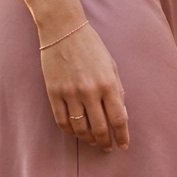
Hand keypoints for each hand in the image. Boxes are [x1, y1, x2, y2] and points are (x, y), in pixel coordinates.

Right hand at [40, 23, 128, 151]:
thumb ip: (117, 92)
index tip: (123, 146)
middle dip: (105, 142)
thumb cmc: (91, 47)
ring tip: (92, 141)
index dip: (122, 137)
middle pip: (99, 128)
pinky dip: (70, 131)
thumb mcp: (111, 66)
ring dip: (88, 139)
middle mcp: (90, 92)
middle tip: (106, 146)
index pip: (118, 119)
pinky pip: (62, 121)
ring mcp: (70, 93)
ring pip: (80, 128)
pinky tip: (76, 132)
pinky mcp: (53, 93)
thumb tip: (121, 117)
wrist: (63, 30)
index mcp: (108, 84)